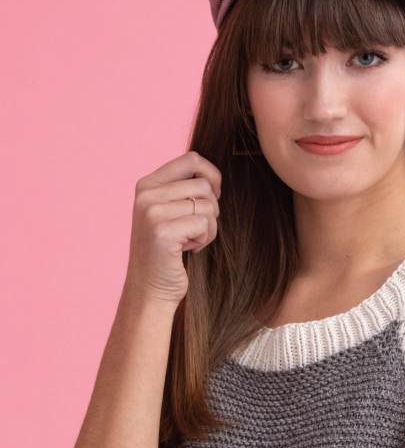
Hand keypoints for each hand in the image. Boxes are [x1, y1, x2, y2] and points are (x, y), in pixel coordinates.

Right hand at [126, 150, 222, 306]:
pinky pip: (204, 224)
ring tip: (191, 240)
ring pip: (207, 206)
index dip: (212, 176)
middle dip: (211, 210)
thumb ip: (182, 190)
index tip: (214, 196)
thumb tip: (212, 176)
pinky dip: (204, 239)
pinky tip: (189, 249)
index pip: (192, 159)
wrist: (149, 289)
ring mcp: (152, 212)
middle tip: (197, 229)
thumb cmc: (167, 252)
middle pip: (204, 185)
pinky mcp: (162, 231)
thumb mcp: (168, 213)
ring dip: (209, 227)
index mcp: (147, 184)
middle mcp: (146, 194)